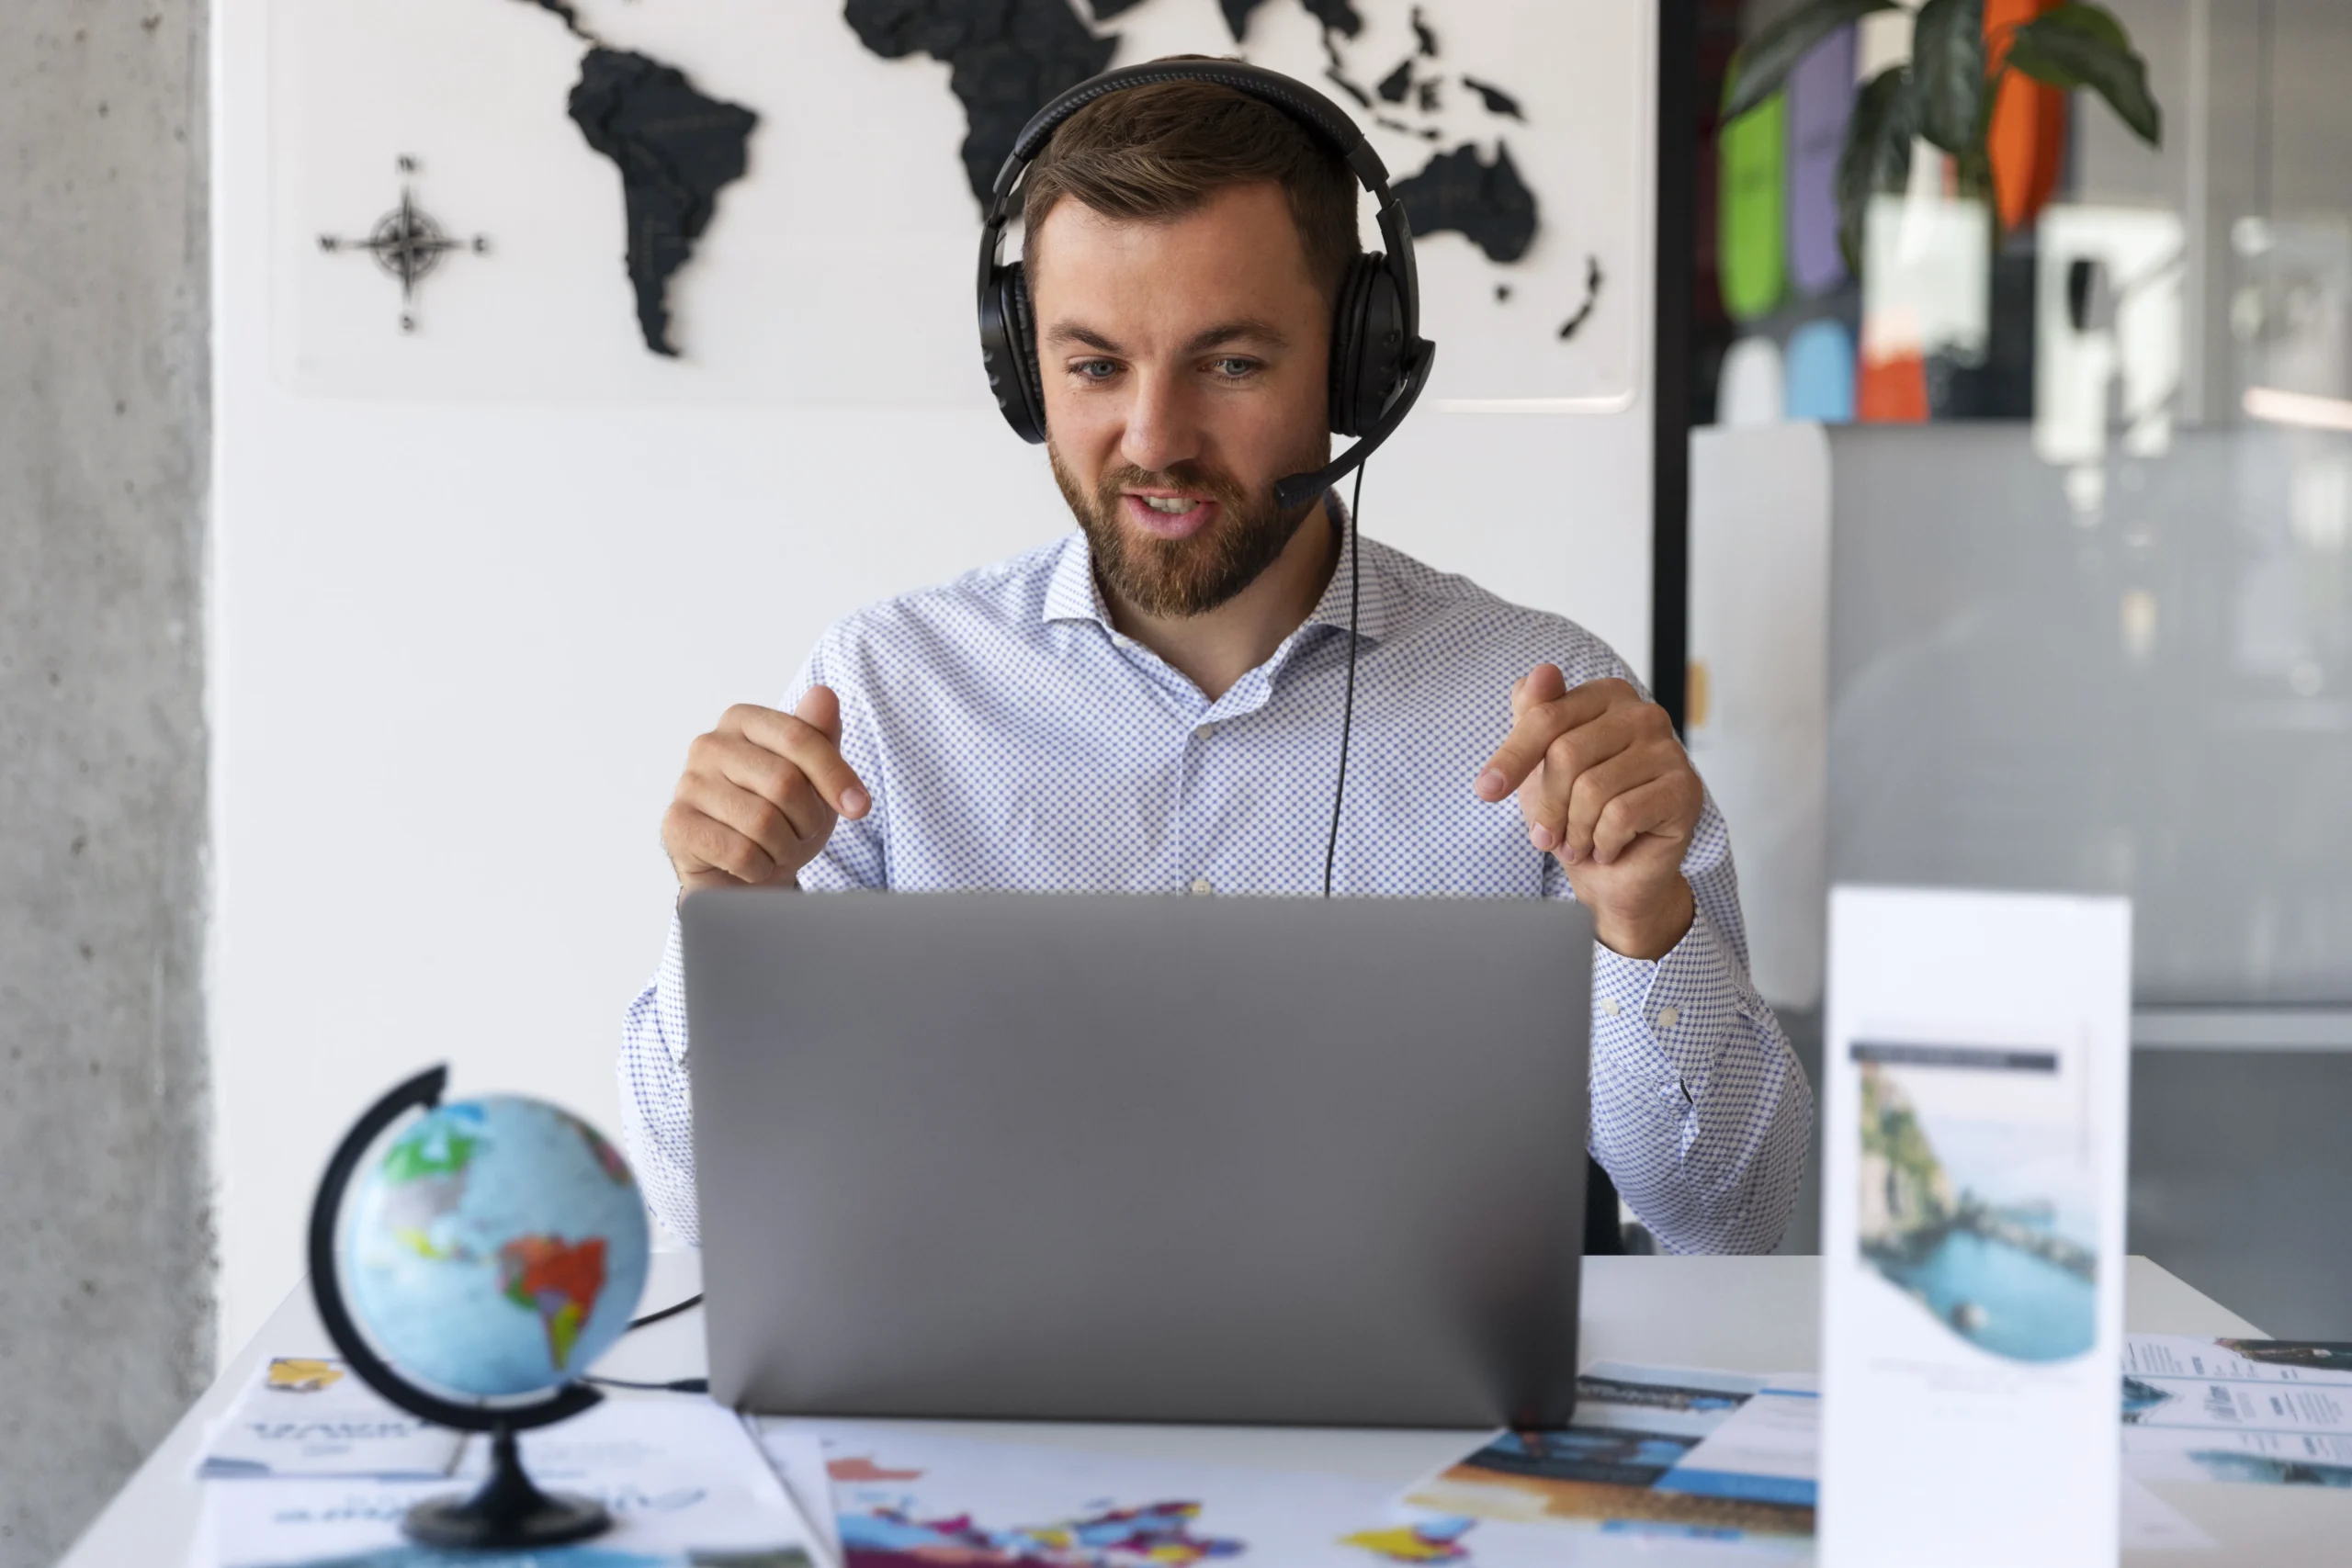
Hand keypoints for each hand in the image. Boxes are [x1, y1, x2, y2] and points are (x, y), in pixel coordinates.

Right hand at [661, 688, 871, 891]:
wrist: (742, 873)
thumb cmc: (781, 818)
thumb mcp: (812, 777)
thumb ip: (820, 736)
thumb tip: (824, 695)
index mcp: (742, 720)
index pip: (800, 737)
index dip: (836, 776)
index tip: (860, 808)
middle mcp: (709, 745)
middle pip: (784, 782)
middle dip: (808, 819)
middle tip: (803, 832)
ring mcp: (688, 784)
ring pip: (763, 822)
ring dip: (785, 847)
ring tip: (777, 848)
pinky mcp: (677, 825)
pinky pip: (740, 852)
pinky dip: (760, 868)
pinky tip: (753, 864)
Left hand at [1474, 665, 1699, 959]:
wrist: (1616, 872)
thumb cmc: (1576, 811)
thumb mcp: (1540, 763)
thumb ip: (1535, 714)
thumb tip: (1540, 673)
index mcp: (1608, 696)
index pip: (1547, 718)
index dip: (1512, 757)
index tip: (1486, 790)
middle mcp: (1644, 715)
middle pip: (1567, 754)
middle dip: (1549, 806)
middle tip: (1546, 836)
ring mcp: (1670, 750)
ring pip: (1592, 790)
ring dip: (1575, 831)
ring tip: (1579, 843)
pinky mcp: (1684, 790)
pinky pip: (1620, 816)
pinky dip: (1603, 843)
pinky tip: (1608, 848)